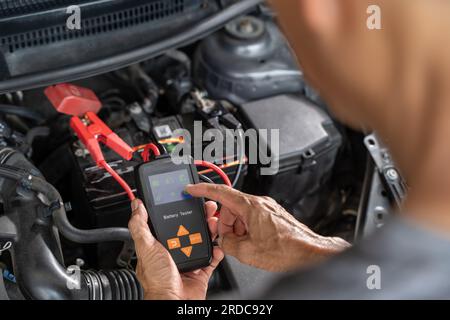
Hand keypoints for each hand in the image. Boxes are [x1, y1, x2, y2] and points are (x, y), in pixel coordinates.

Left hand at [128, 199, 223, 299]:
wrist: (174, 301)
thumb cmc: (157, 280)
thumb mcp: (146, 248)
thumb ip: (140, 226)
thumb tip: (136, 206)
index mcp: (159, 244)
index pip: (171, 221)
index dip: (180, 209)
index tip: (188, 199)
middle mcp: (174, 250)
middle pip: (190, 228)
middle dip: (200, 217)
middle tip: (207, 209)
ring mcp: (188, 258)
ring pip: (203, 239)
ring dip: (211, 230)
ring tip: (214, 224)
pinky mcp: (201, 269)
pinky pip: (212, 257)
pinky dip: (217, 251)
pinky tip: (217, 245)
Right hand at [186, 184, 349, 271]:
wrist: (309, 253)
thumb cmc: (286, 250)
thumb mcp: (247, 251)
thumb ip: (227, 243)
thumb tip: (223, 240)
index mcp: (250, 206)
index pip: (220, 192)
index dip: (202, 189)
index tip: (191, 188)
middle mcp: (260, 203)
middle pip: (230, 208)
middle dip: (225, 224)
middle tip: (229, 240)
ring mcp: (268, 209)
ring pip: (241, 215)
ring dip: (237, 229)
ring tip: (246, 245)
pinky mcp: (273, 216)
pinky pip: (252, 219)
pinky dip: (247, 230)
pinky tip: (253, 244)